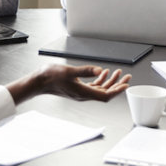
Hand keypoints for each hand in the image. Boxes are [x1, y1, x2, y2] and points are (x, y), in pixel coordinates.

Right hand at [6, 65, 129, 103]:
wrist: (38, 82)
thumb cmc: (51, 77)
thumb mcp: (69, 71)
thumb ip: (85, 71)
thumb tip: (99, 70)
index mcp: (83, 93)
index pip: (105, 96)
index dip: (117, 91)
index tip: (126, 85)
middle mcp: (83, 95)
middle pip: (105, 93)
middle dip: (117, 85)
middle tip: (127, 77)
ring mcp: (80, 92)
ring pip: (100, 89)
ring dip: (109, 81)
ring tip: (117, 72)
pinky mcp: (77, 89)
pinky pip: (93, 87)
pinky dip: (100, 80)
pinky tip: (102, 73)